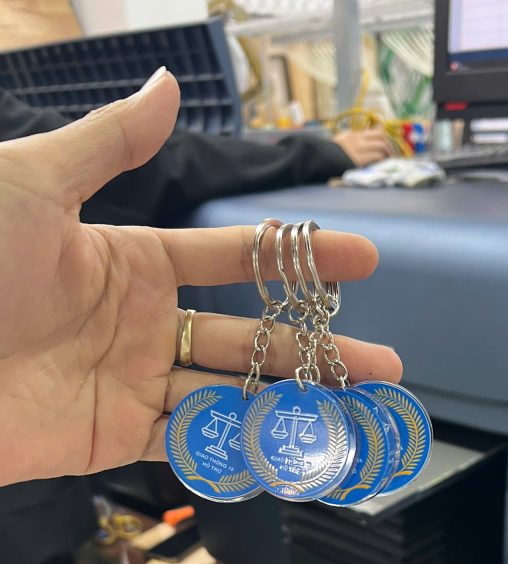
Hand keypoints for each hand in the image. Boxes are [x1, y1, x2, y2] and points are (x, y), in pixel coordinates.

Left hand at [0, 70, 401, 486]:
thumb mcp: (32, 184)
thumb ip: (107, 145)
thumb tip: (166, 88)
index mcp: (132, 260)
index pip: (235, 260)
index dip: (300, 259)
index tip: (364, 259)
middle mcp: (144, 325)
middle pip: (250, 338)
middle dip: (320, 349)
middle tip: (386, 363)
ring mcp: (132, 384)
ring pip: (233, 394)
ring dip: (297, 403)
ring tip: (358, 410)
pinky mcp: (114, 437)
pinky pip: (191, 443)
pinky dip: (241, 446)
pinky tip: (293, 446)